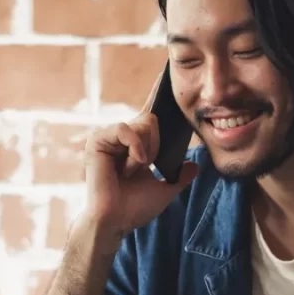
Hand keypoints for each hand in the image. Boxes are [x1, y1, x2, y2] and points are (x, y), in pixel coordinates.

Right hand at [83, 77, 196, 238]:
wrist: (116, 222)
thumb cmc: (134, 208)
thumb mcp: (166, 188)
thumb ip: (181, 175)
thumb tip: (196, 165)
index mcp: (135, 144)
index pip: (149, 114)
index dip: (157, 94)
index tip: (166, 72)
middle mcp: (121, 137)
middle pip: (151, 119)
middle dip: (158, 142)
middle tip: (150, 165)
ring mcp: (108, 137)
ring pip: (141, 123)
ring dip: (148, 147)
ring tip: (139, 167)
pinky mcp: (97, 140)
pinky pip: (125, 129)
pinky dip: (136, 145)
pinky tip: (136, 162)